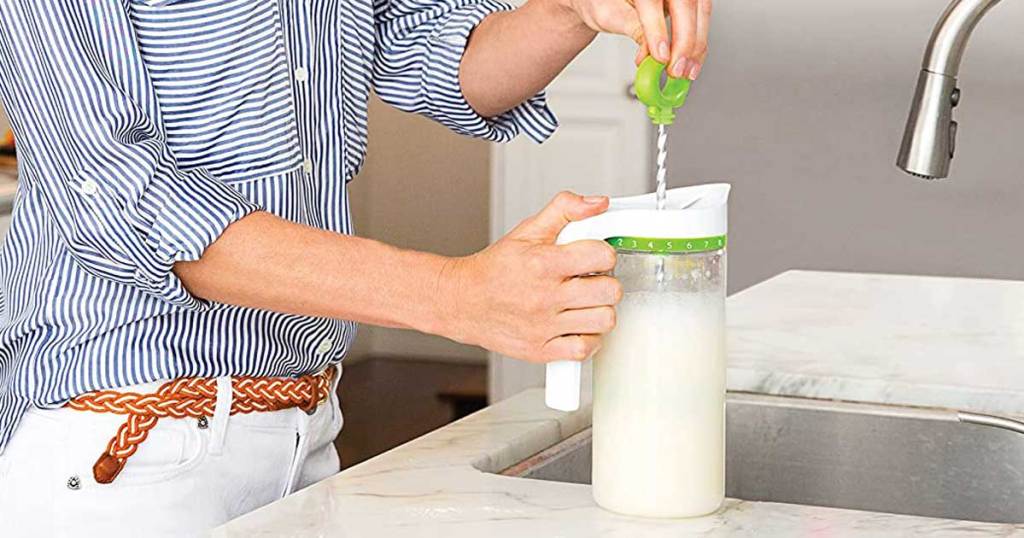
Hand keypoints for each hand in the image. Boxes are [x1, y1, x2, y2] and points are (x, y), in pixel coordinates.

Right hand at [440, 192, 622, 362]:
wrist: (461, 301)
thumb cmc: (495, 269)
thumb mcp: (527, 230)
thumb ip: (565, 210)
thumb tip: (597, 204)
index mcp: (544, 263)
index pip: (601, 256)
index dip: (604, 253)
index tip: (595, 257)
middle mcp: (545, 296)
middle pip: (609, 291)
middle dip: (606, 283)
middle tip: (593, 281)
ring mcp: (544, 326)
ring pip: (603, 321)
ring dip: (600, 311)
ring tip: (586, 304)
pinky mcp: (541, 350)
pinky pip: (584, 350)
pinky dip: (588, 339)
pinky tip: (578, 326)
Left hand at [562, 0, 711, 78]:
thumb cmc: (604, 2)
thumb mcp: (609, 15)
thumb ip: (632, 30)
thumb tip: (649, 54)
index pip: (651, 2)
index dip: (658, 31)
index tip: (660, 57)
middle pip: (685, 5)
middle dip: (685, 42)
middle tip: (675, 70)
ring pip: (699, 13)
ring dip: (696, 47)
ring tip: (685, 73)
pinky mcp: (690, 0)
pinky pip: (701, 19)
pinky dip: (698, 44)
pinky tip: (691, 63)